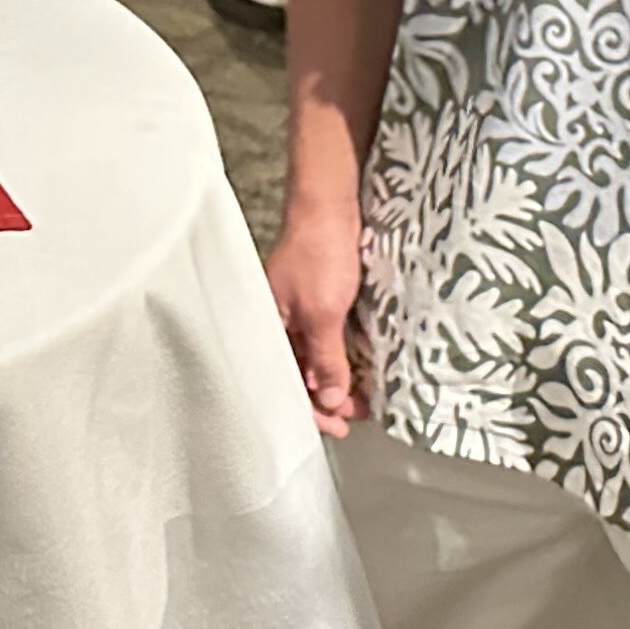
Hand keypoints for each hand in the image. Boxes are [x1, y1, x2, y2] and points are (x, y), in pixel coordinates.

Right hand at [265, 207, 366, 435]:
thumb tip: (329, 399)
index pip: (283, 383)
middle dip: (326, 398)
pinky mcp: (317, 299)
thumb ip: (325, 359)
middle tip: (356, 415)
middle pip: (298, 374)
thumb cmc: (318, 253)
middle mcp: (279, 323)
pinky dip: (340, 355)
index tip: (340, 425)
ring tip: (362, 396)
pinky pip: (326, 338)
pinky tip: (357, 365)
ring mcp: (298, 310)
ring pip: (314, 357)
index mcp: (267, 327)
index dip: (311, 409)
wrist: (329, 203)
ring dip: (335, 379)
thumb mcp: (322, 313)